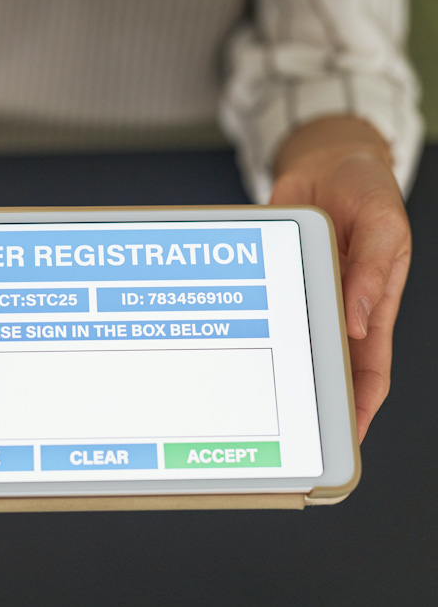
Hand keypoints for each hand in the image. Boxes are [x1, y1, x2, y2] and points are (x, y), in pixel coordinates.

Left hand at [271, 117, 411, 442]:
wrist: (325, 162)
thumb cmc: (366, 192)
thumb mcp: (383, 224)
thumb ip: (371, 271)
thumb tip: (356, 322)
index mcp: (370, 307)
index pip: (368, 372)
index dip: (359, 410)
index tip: (343, 443)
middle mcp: (332, 310)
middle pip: (321, 369)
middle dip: (307, 401)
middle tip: (280, 431)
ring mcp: (299, 297)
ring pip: (285, 343)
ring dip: (270, 367)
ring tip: (243, 396)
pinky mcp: (270, 280)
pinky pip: (259, 307)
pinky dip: (245, 323)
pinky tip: (223, 338)